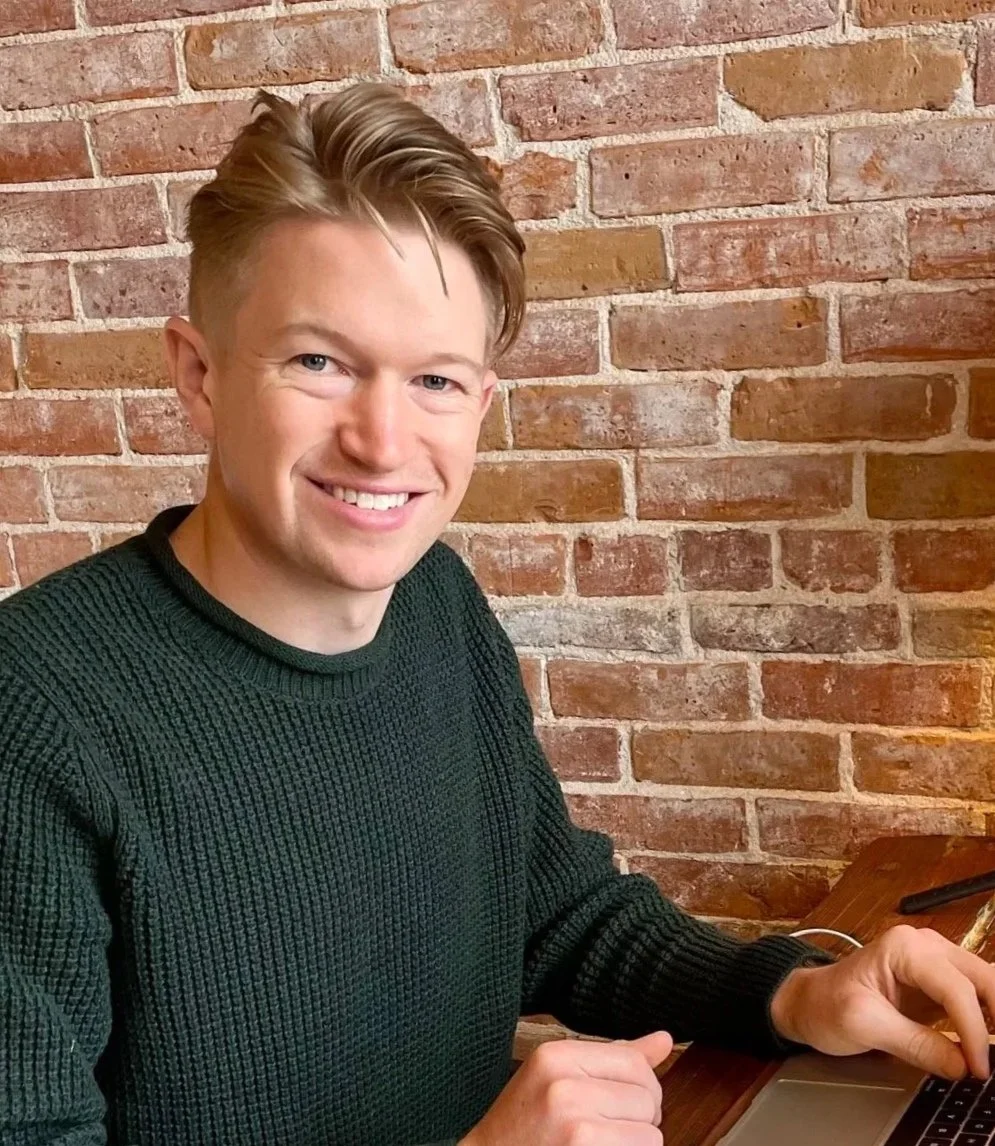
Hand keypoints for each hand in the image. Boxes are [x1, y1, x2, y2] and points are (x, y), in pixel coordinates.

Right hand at [460, 1029, 672, 1145]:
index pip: (634, 1060)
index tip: (623, 1103)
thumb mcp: (558, 1079)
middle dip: (640, 1119)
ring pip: (651, 1133)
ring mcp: (574, 1124)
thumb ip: (614, 1058)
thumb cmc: (525, 1126)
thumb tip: (665, 1040)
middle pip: (647, 1096)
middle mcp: (564, 1085)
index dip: (642, 1087)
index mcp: (556, 1056)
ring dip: (635, 1144)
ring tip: (601, 1144)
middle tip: (608, 1130)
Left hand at [771, 924, 994, 1079]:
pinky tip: (989, 1038)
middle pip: (982, 977)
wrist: (809, 1001)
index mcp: (904, 947)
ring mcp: (935, 959)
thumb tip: (962, 1064)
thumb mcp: (863, 1026)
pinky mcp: (940, 979)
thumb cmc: (827, 1005)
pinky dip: (989, 1014)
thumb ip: (915, 1044)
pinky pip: (977, 992)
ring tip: (992, 1051)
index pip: (955, 988)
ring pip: (986, 982)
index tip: (979, 1068)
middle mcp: (925, 945)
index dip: (974, 1031)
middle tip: (994, 1059)